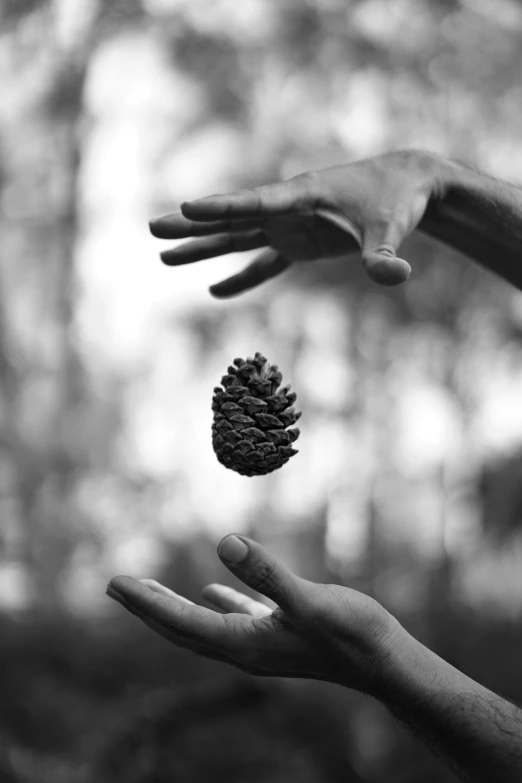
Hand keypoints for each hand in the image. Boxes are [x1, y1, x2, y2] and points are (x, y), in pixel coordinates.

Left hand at [107, 534, 403, 695]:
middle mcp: (245, 650)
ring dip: (172, 608)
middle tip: (114, 586)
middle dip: (147, 608)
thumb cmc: (352, 634)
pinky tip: (208, 592)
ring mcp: (261, 644)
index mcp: (245, 644)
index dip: (146, 603)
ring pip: (203, 625)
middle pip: (182, 629)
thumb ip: (266, 574)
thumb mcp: (309, 601)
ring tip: (147, 593)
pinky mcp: (278, 634)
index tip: (115, 583)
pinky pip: (233, 619)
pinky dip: (213, 605)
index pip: (181, 623)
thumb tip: (224, 541)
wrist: (384, 663)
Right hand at [149, 149, 443, 294]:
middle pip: (232, 218)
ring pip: (238, 237)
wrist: (406, 185)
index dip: (221, 208)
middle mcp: (289, 209)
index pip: (255, 203)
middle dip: (193, 225)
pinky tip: (215, 291)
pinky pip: (264, 262)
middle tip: (152, 228)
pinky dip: (242, 278)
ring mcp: (291, 226)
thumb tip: (394, 276)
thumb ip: (385, 255)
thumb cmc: (398, 200)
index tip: (186, 207)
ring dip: (203, 247)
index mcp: (303, 196)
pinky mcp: (300, 242)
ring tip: (164, 258)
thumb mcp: (392, 228)